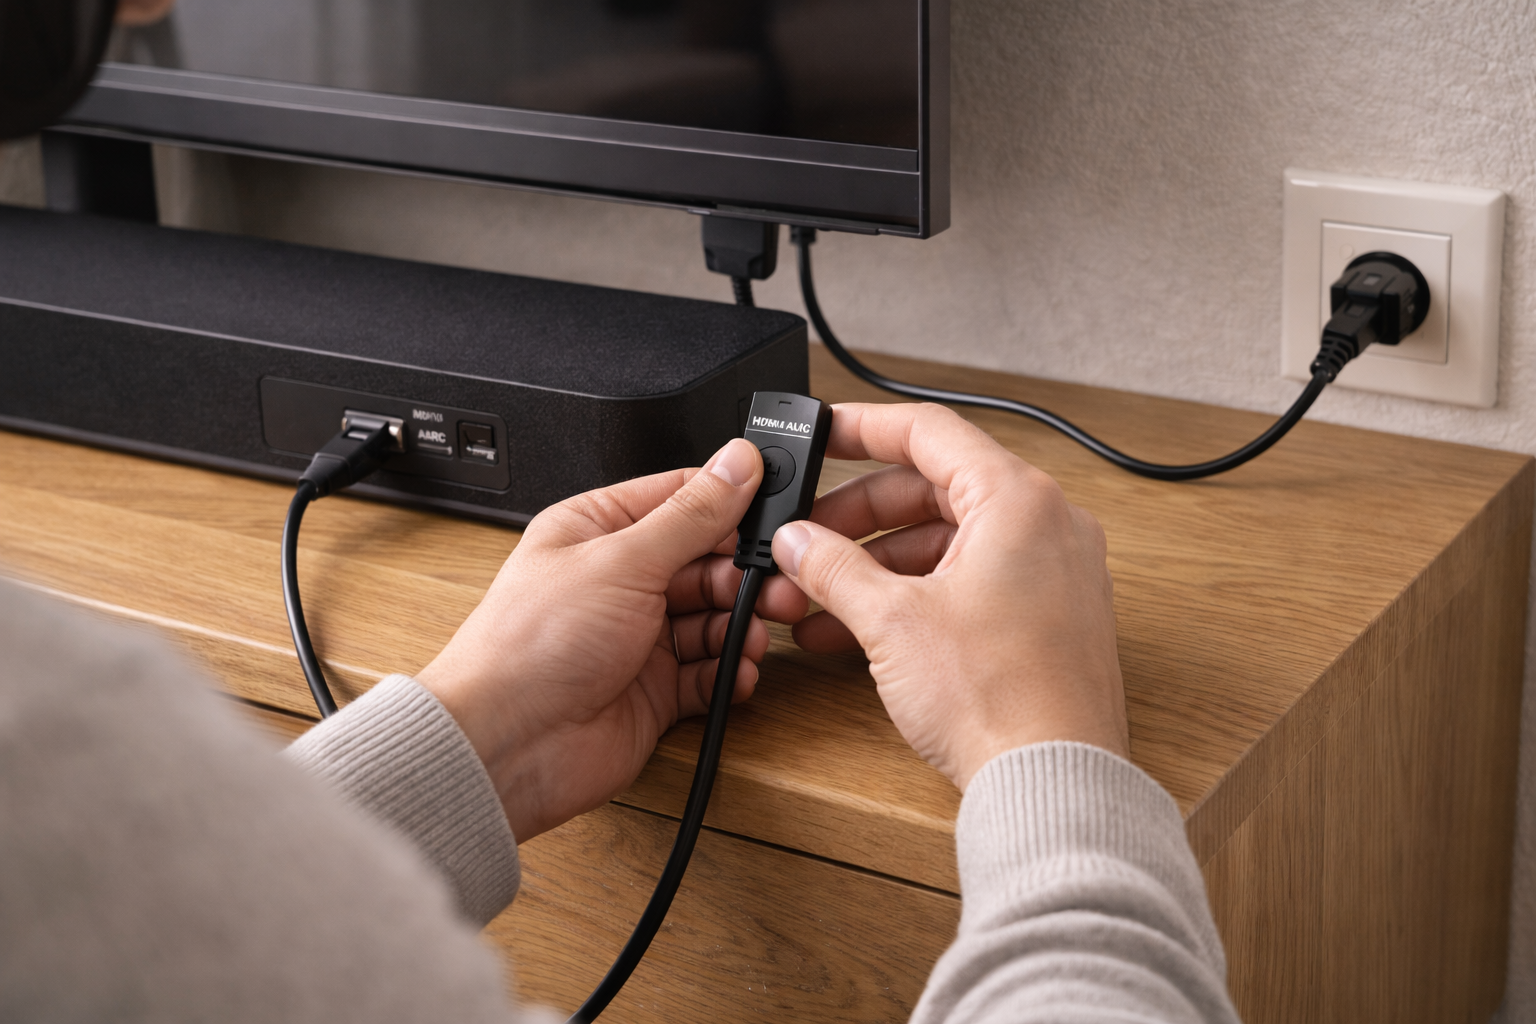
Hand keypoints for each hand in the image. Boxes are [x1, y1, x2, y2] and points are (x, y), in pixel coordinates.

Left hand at [416, 438, 807, 842]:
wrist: (508, 744)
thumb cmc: (531, 646)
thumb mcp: (622, 559)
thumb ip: (691, 515)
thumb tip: (737, 464)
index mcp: (598, 531)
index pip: (680, 499)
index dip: (730, 504)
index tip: (774, 510)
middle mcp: (619, 581)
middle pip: (706, 562)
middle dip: (744, 574)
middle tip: (777, 586)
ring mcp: (637, 637)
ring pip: (714, 618)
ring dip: (741, 624)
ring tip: (753, 634)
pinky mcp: (654, 691)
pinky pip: (709, 672)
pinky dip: (729, 670)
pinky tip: (736, 670)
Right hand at [772, 403, 1126, 790]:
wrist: (1053, 784)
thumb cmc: (1001, 700)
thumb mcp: (892, 621)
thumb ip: (833, 567)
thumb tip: (798, 542)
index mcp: (1019, 501)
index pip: (928, 432)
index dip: (862, 428)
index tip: (823, 431)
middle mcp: (1048, 526)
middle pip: (933, 490)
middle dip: (857, 518)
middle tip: (805, 541)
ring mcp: (1054, 574)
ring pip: (948, 542)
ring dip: (877, 566)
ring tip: (817, 600)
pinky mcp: (1049, 619)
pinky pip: (971, 582)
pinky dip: (915, 595)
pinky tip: (860, 628)